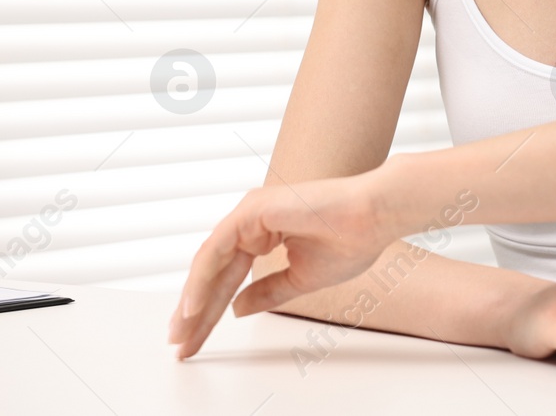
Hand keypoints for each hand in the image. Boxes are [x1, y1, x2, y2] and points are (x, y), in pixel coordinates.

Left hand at [169, 172, 397, 358]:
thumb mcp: (301, 279)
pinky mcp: (251, 211)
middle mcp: (252, 222)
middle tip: (180, 344)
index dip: (212, 312)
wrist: (375, 216)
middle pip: (214, 274)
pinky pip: (217, 250)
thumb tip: (236, 308)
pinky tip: (192, 307)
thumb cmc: (353, 239)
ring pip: (210, 263)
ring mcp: (250, 214)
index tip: (196, 340)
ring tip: (181, 334)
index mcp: (265, 234)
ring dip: (193, 301)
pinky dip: (202, 279)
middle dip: (196, 312)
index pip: (229, 279)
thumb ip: (267, 292)